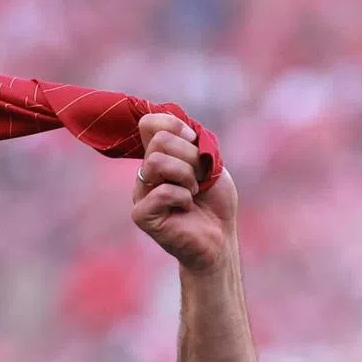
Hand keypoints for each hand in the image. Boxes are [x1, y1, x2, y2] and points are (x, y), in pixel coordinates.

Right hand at [132, 113, 237, 275]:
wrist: (220, 238)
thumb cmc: (215, 203)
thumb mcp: (209, 162)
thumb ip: (190, 141)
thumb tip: (173, 125)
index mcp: (158, 156)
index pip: (150, 123)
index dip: (175, 126)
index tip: (195, 142)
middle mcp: (146, 172)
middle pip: (159, 141)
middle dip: (190, 156)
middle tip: (200, 177)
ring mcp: (141, 194)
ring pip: (157, 162)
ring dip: (186, 176)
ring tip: (194, 192)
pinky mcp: (142, 215)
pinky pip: (162, 191)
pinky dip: (183, 197)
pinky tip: (187, 209)